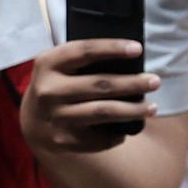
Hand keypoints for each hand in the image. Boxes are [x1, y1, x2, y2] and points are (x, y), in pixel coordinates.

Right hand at [21, 39, 159, 152]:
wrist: (33, 122)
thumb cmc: (56, 85)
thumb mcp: (58, 66)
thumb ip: (82, 60)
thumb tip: (129, 59)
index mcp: (47, 64)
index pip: (83, 51)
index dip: (112, 48)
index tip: (138, 49)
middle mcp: (48, 90)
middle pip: (100, 84)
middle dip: (133, 83)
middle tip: (155, 81)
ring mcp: (55, 116)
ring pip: (104, 112)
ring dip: (133, 110)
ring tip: (152, 107)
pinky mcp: (64, 139)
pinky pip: (100, 136)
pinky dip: (118, 132)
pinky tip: (126, 127)